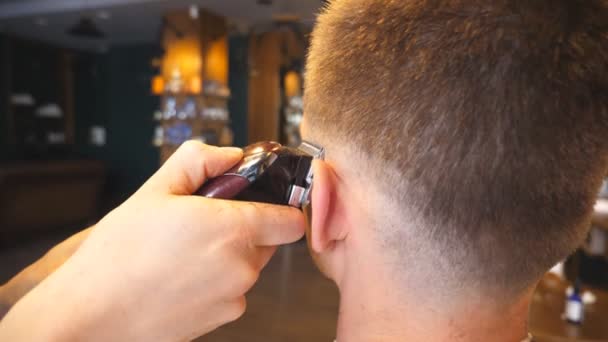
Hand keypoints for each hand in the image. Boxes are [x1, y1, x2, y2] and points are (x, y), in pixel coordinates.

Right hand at [0, 141, 305, 340]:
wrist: (91, 313)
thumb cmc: (119, 253)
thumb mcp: (156, 190)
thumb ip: (201, 161)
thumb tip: (233, 156)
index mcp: (232, 228)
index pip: (291, 221)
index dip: (281, 209)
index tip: (264, 204)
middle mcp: (241, 266)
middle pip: (268, 242)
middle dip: (246, 231)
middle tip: (203, 225)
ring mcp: (233, 297)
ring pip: (247, 268)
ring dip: (228, 258)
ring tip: (184, 255)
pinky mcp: (221, 320)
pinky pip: (231, 294)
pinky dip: (215, 285)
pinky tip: (181, 280)